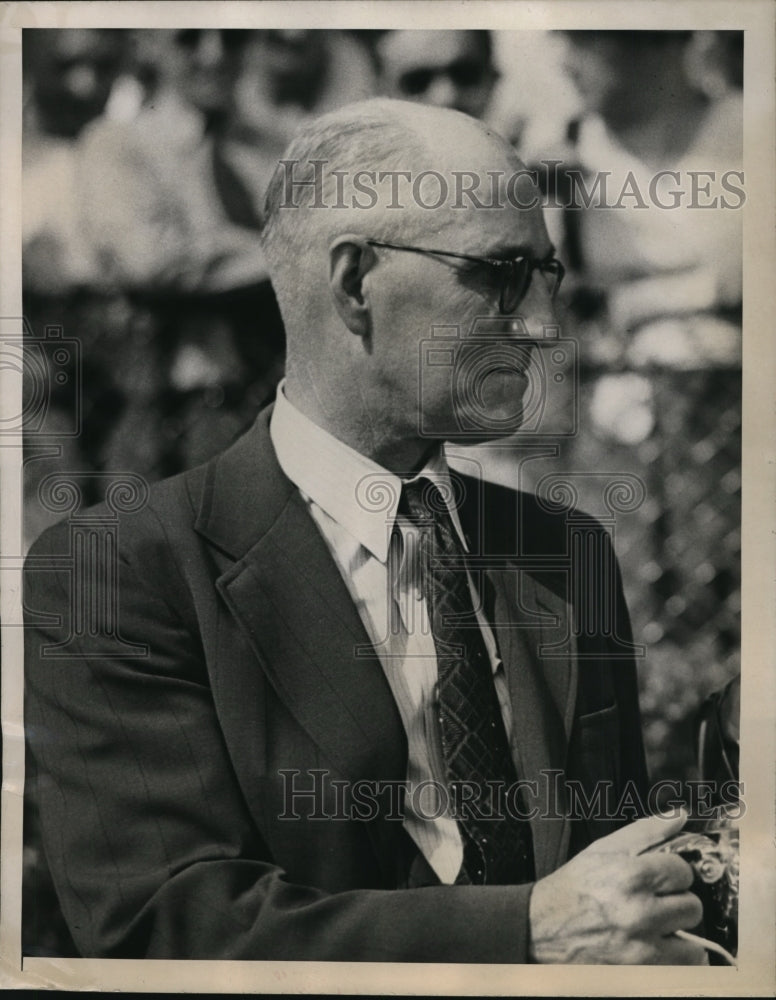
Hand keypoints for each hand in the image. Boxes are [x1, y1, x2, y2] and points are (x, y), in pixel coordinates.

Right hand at [528, 810, 706, 963]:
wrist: (542, 927)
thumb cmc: (573, 887)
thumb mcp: (604, 848)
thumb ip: (647, 831)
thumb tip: (679, 816)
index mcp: (631, 875)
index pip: (683, 871)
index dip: (672, 872)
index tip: (662, 877)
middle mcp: (639, 912)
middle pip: (692, 906)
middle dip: (677, 902)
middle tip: (657, 902)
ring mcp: (641, 946)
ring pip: (693, 942)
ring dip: (678, 934)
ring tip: (657, 926)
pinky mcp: (640, 972)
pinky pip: (682, 967)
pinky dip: (675, 958)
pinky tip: (658, 946)